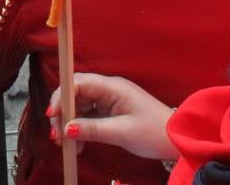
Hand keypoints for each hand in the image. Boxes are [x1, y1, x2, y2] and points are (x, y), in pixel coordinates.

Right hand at [48, 74, 177, 159]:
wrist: (177, 139)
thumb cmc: (154, 132)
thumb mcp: (121, 133)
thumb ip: (92, 129)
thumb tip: (67, 129)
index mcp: (113, 87)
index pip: (78, 83)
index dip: (62, 96)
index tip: (53, 115)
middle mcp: (109, 89)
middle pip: (75, 93)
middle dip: (63, 113)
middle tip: (57, 136)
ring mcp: (109, 99)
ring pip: (79, 106)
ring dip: (70, 124)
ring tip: (68, 145)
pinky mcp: (110, 111)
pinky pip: (88, 116)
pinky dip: (80, 129)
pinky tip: (79, 145)